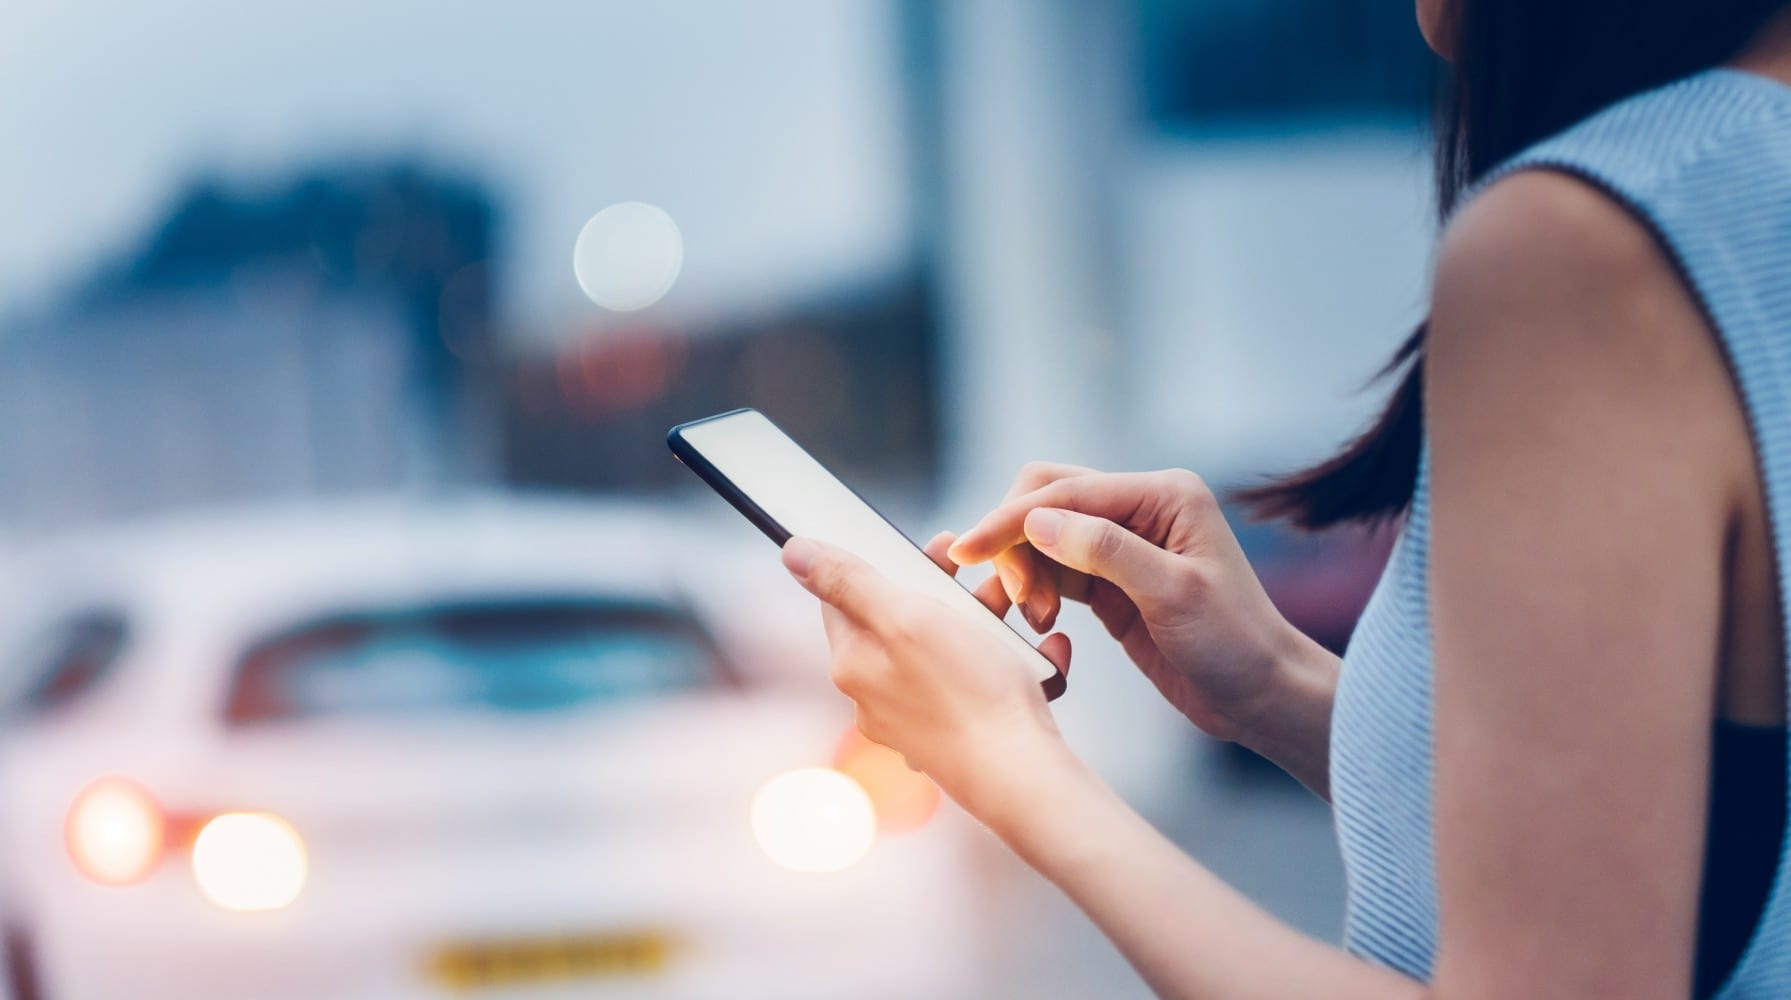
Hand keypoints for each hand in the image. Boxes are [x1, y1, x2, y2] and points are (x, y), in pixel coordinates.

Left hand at [781, 531, 1072, 798]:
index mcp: (854, 665)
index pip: (846, 598)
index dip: (884, 563)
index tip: (925, 549)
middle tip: (977, 574)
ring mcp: (917, 719)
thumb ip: (848, 582)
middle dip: (943, 590)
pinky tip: (1036, 653)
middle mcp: (877, 696)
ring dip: (982, 621)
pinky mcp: (957, 734)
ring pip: (946, 648)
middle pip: (901, 621)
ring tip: (1015, 608)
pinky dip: (1008, 661)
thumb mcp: (904, 618)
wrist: (1023, 775)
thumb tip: (793, 553)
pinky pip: (980, 681)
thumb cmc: (968, 696)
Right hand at [949, 464, 1310, 742]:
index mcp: (1164, 494)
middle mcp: (1142, 508)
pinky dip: (1036, 591)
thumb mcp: (1173, 594)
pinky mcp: (1112, 583)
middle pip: (1048, 500)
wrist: (1261, 696)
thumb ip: (1105, 551)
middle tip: (1010, 598)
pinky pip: (1055, 571)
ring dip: (1025, 574)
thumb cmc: (1234, 643)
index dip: (1010, 519)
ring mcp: (1125, 545)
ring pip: (1045, 538)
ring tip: (1035, 621)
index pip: (1067, 491)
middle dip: (1015, 543)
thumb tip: (1036, 520)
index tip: (965, 551)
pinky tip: (1038, 624)